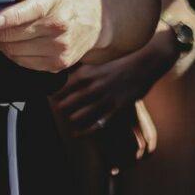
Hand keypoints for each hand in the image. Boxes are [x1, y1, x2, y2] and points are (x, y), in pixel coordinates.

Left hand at [0, 0, 104, 71]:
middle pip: (12, 35)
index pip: (30, 10)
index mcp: (54, 0)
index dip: (10, 16)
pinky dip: (5, 53)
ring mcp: (58, 49)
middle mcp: (58, 26)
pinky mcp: (56, 65)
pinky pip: (21, 62)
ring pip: (12, 51)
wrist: (92, 20)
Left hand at [52, 31, 177, 136]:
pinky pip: (96, 125)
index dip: (52, 93)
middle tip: (58, 109)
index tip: (49, 96)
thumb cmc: (120, 61)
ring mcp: (105, 99)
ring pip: (78, 115)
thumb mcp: (97, 61)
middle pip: (67, 103)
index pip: (60, 87)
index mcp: (86, 73)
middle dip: (60, 108)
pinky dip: (84, 131)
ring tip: (68, 118)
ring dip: (70, 119)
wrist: (145, 63)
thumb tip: (62, 72)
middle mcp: (93, 86)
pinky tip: (76, 133)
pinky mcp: (116, 109)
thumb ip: (80, 69)